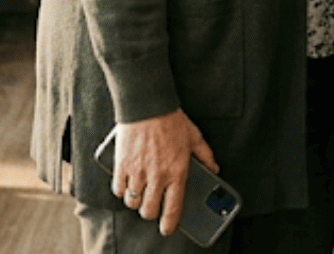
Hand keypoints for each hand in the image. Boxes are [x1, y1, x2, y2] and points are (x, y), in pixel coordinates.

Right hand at [110, 110, 215, 236]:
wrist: (147, 104)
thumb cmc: (171, 119)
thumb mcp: (194, 137)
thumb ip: (206, 156)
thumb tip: (215, 169)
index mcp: (177, 172)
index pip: (172, 208)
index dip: (169, 224)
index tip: (167, 229)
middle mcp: (157, 176)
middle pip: (148, 210)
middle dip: (150, 213)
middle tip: (151, 206)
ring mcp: (137, 171)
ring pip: (132, 202)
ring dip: (136, 201)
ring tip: (139, 193)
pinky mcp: (121, 164)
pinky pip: (118, 189)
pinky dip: (122, 190)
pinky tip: (127, 185)